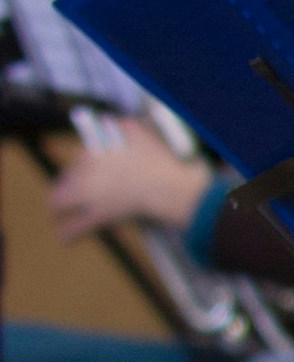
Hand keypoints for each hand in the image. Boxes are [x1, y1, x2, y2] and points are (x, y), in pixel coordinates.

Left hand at [46, 123, 205, 241]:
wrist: (169, 186)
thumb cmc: (157, 159)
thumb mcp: (137, 130)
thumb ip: (119, 124)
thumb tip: (108, 122)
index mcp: (93, 150)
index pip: (79, 158)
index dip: (81, 166)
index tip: (84, 171)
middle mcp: (86, 171)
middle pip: (66, 178)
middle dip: (66, 185)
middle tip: (70, 192)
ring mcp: (91, 194)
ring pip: (60, 200)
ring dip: (58, 206)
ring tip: (57, 213)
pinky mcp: (99, 215)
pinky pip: (77, 226)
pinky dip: (69, 232)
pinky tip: (65, 239)